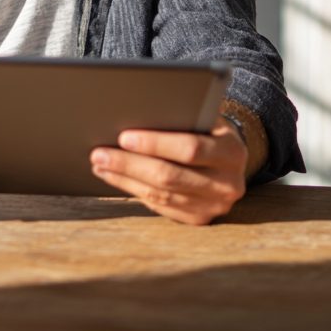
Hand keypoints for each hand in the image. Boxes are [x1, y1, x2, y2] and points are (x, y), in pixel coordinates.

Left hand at [89, 117, 246, 225]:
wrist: (228, 155)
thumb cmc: (206, 125)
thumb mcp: (203, 114)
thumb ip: (180, 114)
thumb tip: (133, 111)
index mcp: (232, 151)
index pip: (190, 148)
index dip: (154, 143)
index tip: (123, 137)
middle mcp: (228, 183)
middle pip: (170, 176)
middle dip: (129, 164)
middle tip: (99, 153)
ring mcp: (215, 206)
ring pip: (161, 194)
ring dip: (125, 179)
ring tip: (100, 164)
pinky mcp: (200, 218)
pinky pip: (161, 207)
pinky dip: (133, 191)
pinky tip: (114, 177)